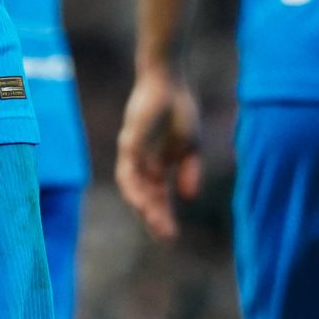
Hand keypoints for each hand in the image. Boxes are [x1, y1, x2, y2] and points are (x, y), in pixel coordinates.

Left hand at [114, 69, 201, 240]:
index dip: (163, 216)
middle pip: (144, 196)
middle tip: (166, 237)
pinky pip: (128, 169)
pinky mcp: (129, 141)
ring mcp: (133, 152)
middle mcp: (141, 161)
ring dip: (143, 206)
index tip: (172, 237)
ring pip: (132, 187)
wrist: (170, 80)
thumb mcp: (190, 146)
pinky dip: (134, 187)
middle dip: (154, 217)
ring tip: (154, 222)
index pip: (157, 196)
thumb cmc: (179, 109)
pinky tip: (142, 202)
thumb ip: (190, 171)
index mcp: (156, 164)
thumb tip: (188, 198)